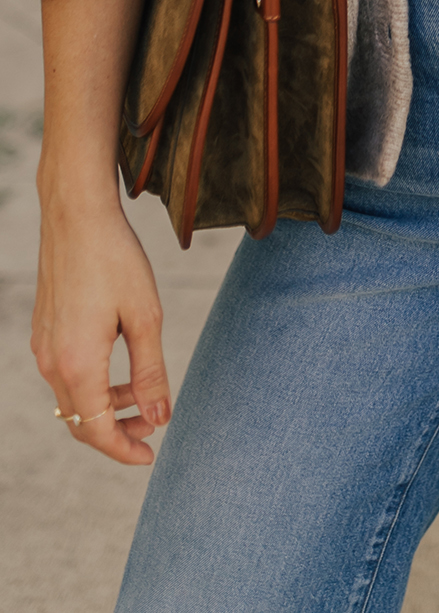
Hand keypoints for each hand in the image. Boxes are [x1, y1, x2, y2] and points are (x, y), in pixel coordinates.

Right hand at [32, 194, 170, 464]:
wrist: (78, 216)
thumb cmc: (115, 261)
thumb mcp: (146, 318)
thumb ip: (151, 373)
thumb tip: (159, 417)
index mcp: (77, 364)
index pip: (96, 430)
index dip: (123, 449)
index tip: (150, 456)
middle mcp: (52, 362)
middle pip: (80, 421)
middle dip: (117, 431)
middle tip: (154, 426)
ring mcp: (44, 347)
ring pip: (73, 398)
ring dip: (107, 406)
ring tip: (144, 396)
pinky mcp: (45, 331)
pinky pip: (66, 374)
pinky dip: (93, 384)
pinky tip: (121, 366)